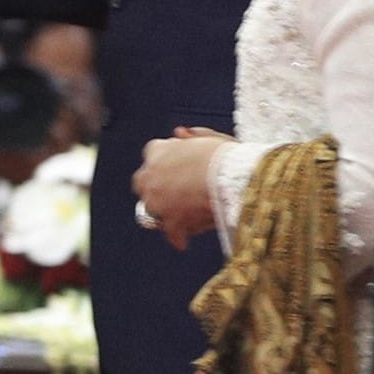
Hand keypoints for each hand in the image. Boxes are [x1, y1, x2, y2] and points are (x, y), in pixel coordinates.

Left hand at [134, 130, 226, 251]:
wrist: (229, 177)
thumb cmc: (223, 156)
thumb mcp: (208, 138)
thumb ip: (191, 137)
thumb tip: (179, 133)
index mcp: (156, 151)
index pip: (152, 155)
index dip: (166, 163)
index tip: (178, 168)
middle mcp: (150, 176)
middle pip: (143, 184)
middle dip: (156, 188)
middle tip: (175, 192)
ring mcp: (157, 202)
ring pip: (152, 211)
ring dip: (165, 212)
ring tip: (184, 214)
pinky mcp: (170, 223)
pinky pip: (171, 234)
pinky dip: (178, 237)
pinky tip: (184, 240)